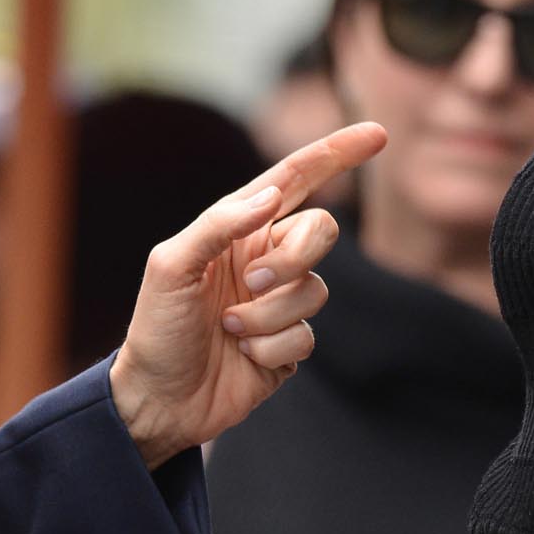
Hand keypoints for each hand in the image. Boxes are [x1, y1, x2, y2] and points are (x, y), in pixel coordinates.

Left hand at [108, 125, 386, 467]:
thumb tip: (272, 197)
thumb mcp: (169, 267)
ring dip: (267, 315)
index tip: (377, 134)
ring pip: (314, 291)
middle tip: (252, 282)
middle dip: (294, 257)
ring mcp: (280, 303)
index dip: (336, 154)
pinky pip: (304, 337)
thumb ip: (218, 225)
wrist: (157, 400)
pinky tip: (241, 356)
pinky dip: (269, 349)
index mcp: (238, 229)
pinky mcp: (288, 346)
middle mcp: (265, 259)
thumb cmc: (157, 328)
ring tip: (228, 330)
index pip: (295, 180)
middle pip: (320, 233)